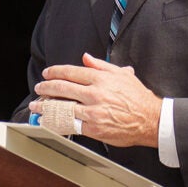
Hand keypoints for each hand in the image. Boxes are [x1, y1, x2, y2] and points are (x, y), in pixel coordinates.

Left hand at [29, 53, 161, 147]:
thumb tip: (86, 58)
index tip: (47, 73)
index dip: (55, 72)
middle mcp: (95, 94)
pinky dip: (56, 122)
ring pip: (61, 107)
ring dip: (45, 106)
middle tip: (39, 88)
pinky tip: (47, 121)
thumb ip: (102, 65)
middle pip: (62, 88)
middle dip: (46, 88)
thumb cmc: (138, 98)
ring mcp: (93, 112)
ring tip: (36, 106)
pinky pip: (69, 124)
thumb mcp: (123, 75)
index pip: (71, 72)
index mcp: (102, 79)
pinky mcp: (93, 128)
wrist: (151, 119)